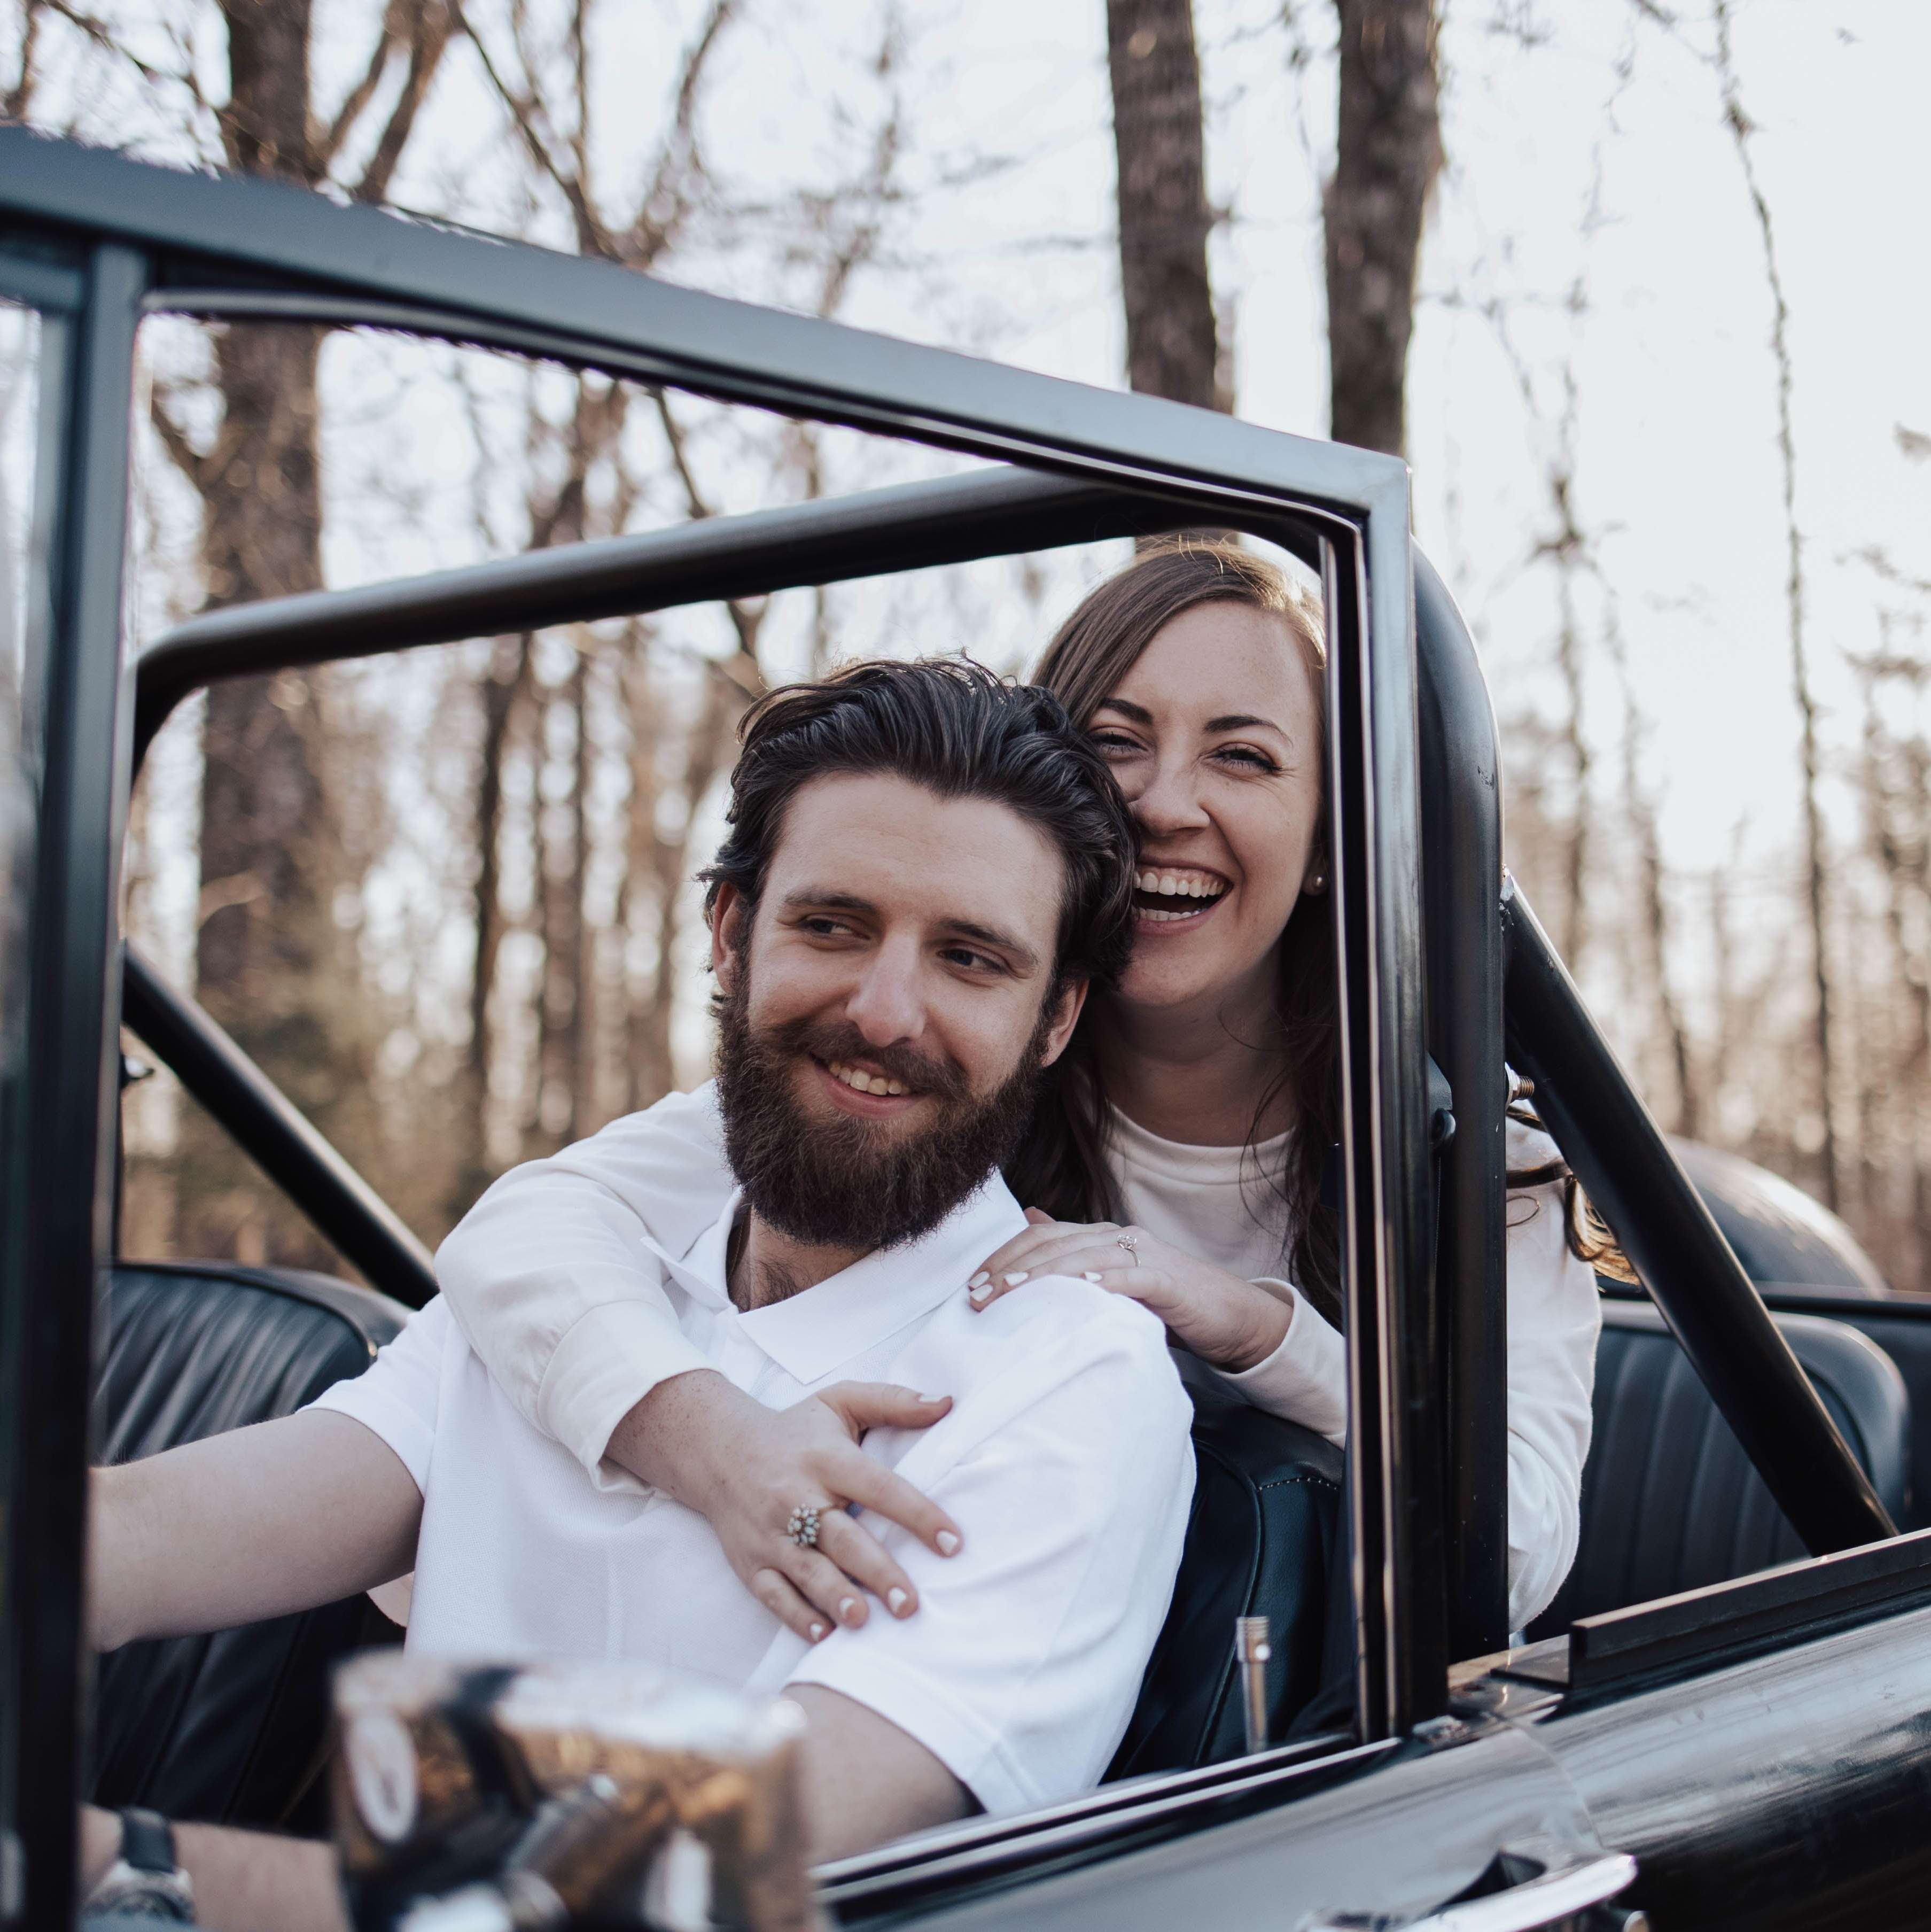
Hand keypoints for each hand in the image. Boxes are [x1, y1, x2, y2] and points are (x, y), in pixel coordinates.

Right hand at [608, 1373, 961, 1645]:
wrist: (718, 1450)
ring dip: (836, 1598)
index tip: (953, 1542)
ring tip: (864, 1621)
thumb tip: (948, 1403)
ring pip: (807, 1571)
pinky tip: (823, 1633)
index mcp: (827, 1459)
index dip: (917, 1514)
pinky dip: (796, 1616)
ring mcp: (771, 1535)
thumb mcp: (841, 1402)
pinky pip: (773, 1594)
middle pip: (843, 1539)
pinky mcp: (750, 1563)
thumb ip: (894, 1402)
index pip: (879, 1487)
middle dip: (877, 1573)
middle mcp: (797, 1497)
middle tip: (911, 1605)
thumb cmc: (794, 1431)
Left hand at [969, 1209, 1293, 1372]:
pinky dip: (1105, 1280)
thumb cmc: (1164, 1301)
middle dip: (1011, 1270)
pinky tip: (1082, 1290)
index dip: (1003, 1257)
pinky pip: (1132, 1275)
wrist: (1228, 1314)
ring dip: (1043, 1275)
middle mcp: (1118, 1236)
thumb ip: (1074, 1255)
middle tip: (978, 1298)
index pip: (1040, 1236)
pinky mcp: (1168, 1279)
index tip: (971, 1285)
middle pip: (1053, 1245)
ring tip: (1011, 1295)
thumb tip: (1029, 1222)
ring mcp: (1144, 1253)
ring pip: (1085, 1255)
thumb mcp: (1112, 1279)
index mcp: (1100, 1236)